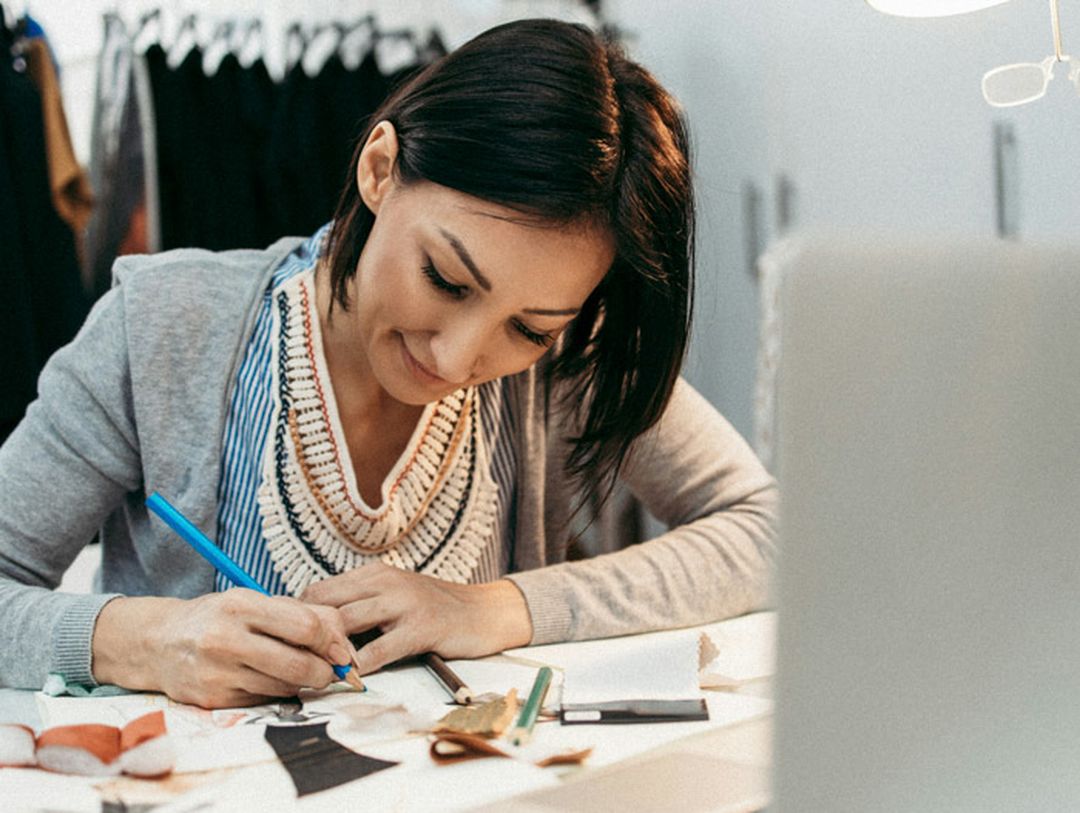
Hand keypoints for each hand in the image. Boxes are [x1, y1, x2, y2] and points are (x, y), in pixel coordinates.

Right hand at [92, 591, 357, 707]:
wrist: (158, 642)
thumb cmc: (219, 617)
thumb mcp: (256, 601)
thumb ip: (304, 613)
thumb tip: (345, 642)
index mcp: (241, 605)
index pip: (305, 627)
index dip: (331, 641)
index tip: (340, 650)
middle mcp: (225, 639)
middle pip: (299, 664)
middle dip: (324, 671)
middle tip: (330, 670)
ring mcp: (217, 673)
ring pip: (285, 687)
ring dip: (303, 683)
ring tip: (300, 670)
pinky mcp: (212, 700)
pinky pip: (263, 700)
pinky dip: (276, 692)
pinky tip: (267, 678)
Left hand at [300, 563, 532, 674]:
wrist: (483, 612)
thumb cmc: (434, 608)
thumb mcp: (395, 596)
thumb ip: (362, 605)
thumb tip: (316, 627)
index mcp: (374, 573)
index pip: (319, 590)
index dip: (298, 617)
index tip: (286, 641)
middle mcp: (385, 582)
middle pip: (325, 605)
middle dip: (305, 635)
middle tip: (291, 661)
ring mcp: (404, 603)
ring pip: (346, 623)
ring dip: (327, 651)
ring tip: (314, 673)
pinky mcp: (421, 627)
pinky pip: (379, 651)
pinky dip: (360, 668)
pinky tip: (352, 680)